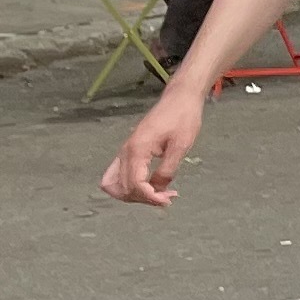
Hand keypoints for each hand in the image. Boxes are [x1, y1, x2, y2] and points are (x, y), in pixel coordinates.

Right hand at [102, 86, 205, 207]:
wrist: (179, 99)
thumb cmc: (182, 117)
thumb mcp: (181, 145)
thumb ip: (167, 170)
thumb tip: (159, 190)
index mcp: (137, 150)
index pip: (134, 184)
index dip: (149, 197)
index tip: (167, 200)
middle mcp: (125, 152)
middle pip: (123, 188)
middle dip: (143, 198)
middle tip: (167, 198)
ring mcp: (125, 152)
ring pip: (116, 184)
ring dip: (135, 195)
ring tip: (160, 194)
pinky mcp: (129, 152)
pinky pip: (120, 176)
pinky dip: (132, 186)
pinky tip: (152, 186)